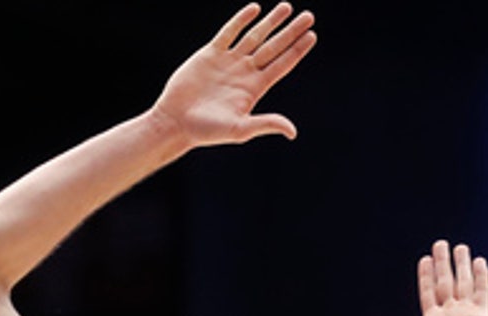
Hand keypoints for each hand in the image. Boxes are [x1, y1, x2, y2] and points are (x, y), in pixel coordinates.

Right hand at [152, 2, 316, 144]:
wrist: (174, 121)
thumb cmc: (205, 130)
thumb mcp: (239, 130)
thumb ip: (265, 124)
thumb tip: (292, 132)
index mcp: (254, 87)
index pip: (282, 64)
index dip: (297, 49)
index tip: (312, 35)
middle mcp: (244, 72)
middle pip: (274, 47)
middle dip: (291, 31)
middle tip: (309, 16)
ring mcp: (228, 61)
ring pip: (255, 36)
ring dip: (271, 22)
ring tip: (286, 7)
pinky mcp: (210, 54)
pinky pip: (229, 33)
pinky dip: (241, 20)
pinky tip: (254, 9)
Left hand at [378, 240, 487, 315]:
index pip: (428, 292)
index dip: (426, 275)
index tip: (425, 259)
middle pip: (445, 282)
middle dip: (443, 264)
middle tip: (441, 244)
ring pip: (463, 283)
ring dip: (462, 265)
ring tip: (460, 247)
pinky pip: (481, 292)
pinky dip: (480, 277)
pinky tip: (478, 262)